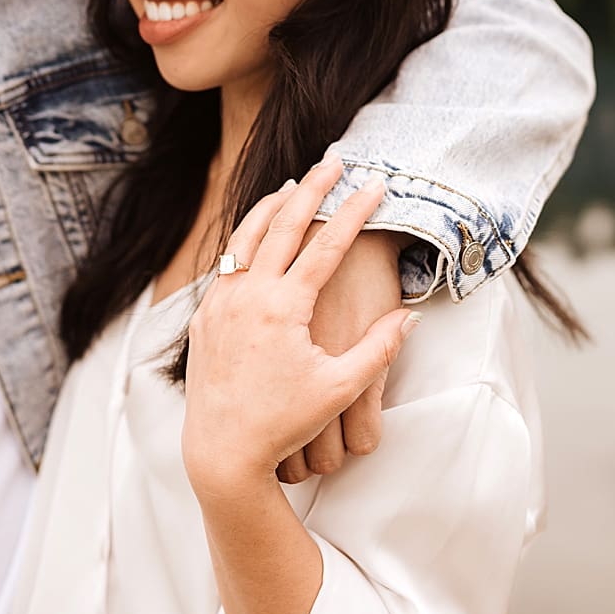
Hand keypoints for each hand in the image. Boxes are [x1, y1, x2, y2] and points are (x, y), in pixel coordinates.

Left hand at [181, 160, 419, 497]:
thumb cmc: (284, 423)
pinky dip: (244, 238)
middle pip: (283, 224)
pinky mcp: (205, 316)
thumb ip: (378, 349)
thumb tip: (409, 317)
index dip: (355, 213)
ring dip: (271, 207)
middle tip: (334, 161)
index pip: (326, 245)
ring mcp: (221, 303)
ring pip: (245, 237)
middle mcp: (247, 296)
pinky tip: (256, 232)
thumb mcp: (340, 388)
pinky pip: (226, 262)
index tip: (376, 185)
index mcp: (282, 308)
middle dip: (312, 189)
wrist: (220, 452)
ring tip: (292, 186)